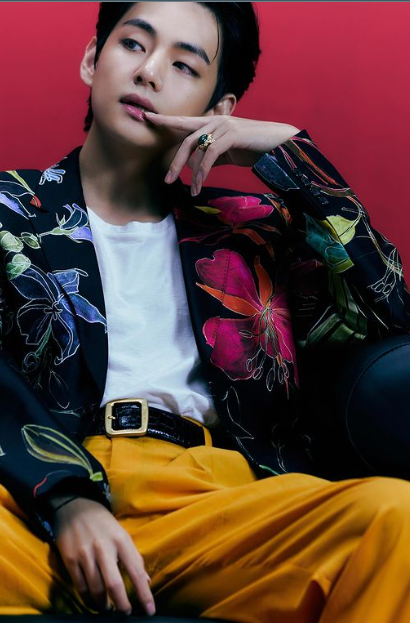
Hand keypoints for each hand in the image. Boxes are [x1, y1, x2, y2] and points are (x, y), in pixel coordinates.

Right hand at [53, 497, 154, 616]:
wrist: (74, 506)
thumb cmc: (103, 522)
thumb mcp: (122, 534)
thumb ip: (133, 557)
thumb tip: (146, 581)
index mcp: (121, 540)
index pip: (136, 571)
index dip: (144, 593)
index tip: (150, 611)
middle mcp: (104, 547)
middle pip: (114, 584)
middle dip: (122, 605)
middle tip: (125, 614)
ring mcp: (85, 554)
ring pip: (96, 590)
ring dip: (104, 605)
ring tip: (109, 609)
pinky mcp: (70, 559)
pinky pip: (80, 587)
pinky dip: (88, 600)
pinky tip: (93, 602)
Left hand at [144, 111, 299, 194]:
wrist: (278, 143)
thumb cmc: (253, 147)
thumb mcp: (228, 152)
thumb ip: (212, 155)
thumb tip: (198, 166)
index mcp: (212, 122)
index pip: (184, 121)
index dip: (165, 120)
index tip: (147, 118)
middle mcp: (215, 120)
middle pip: (186, 140)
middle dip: (176, 161)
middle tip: (167, 179)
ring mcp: (223, 126)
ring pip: (198, 149)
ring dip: (192, 173)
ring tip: (191, 190)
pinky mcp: (231, 135)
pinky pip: (210, 155)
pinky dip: (203, 172)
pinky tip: (200, 185)